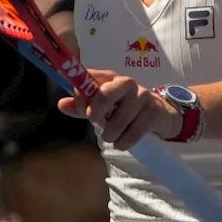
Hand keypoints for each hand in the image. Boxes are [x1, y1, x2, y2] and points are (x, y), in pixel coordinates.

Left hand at [57, 70, 182, 149]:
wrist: (159, 114)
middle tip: (95, 122)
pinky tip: (121, 143)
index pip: (89, 79)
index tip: (83, 111)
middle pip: (105, 93)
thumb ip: (82, 106)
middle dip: (96, 113)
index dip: (81, 96)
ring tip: (109, 138)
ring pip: (119, 117)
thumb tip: (61, 104)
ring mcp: (142, 96)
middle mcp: (126, 83)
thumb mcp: (102, 107)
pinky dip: (124, 141)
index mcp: (110, 78)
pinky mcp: (153, 112)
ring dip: (110, 133)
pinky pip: (134, 131)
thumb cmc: (125, 109)